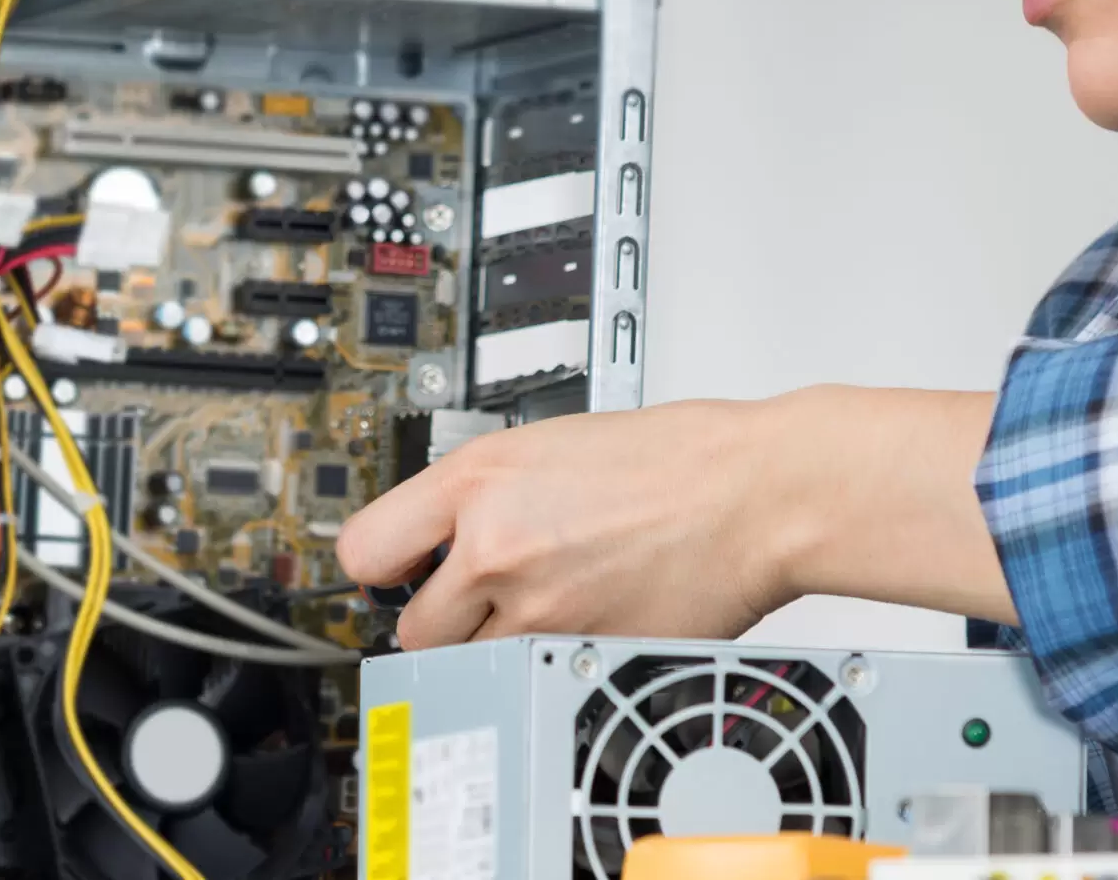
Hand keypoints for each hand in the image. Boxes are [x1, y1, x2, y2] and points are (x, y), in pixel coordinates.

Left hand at [336, 397, 794, 646]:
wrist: (753, 492)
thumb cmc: (676, 458)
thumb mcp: (550, 443)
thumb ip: (483, 492)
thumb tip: (441, 535)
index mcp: (480, 479)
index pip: (364, 549)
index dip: (378, 567)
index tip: (394, 572)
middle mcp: (496, 545)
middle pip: (411, 626)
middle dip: (442, 616)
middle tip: (481, 595)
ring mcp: (538, 608)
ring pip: (470, 661)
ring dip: (493, 644)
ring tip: (544, 604)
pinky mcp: (580, 651)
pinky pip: (532, 673)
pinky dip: (549, 659)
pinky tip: (584, 618)